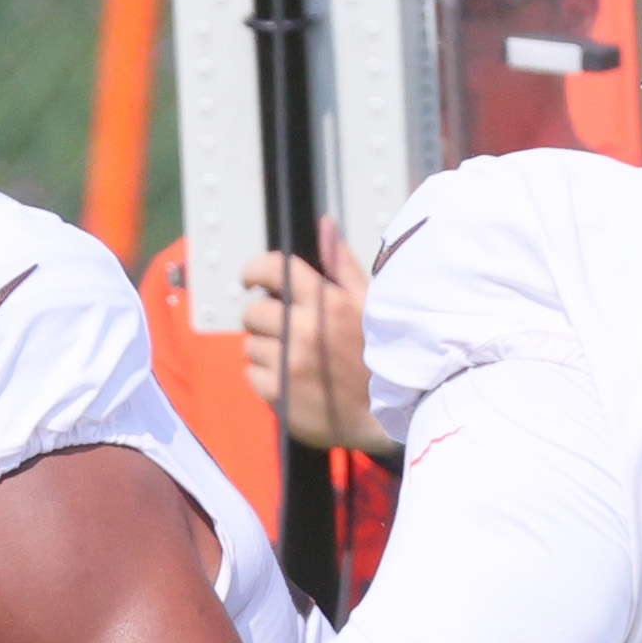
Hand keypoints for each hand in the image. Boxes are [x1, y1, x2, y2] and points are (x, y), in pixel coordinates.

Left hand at [240, 217, 396, 459]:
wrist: (390, 416)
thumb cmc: (380, 357)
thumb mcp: (368, 303)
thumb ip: (340, 264)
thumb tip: (323, 226)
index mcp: (325, 302)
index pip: (273, 270)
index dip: (254, 271)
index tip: (250, 280)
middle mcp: (304, 330)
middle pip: (254, 312)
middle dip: (263, 319)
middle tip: (282, 332)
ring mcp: (290, 364)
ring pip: (251, 346)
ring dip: (265, 351)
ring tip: (294, 361)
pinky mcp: (280, 394)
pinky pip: (252, 376)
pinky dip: (265, 379)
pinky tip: (290, 381)